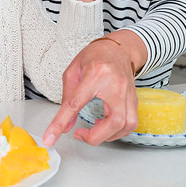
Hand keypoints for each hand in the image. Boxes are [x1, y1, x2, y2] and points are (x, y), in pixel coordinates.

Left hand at [42, 31, 145, 145]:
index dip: (61, 123)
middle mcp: (116, 85)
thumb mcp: (73, 71)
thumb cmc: (95, 56)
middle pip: (113, 121)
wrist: (118, 48)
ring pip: (126, 125)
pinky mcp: (135, 99)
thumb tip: (64, 125)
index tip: (50, 138)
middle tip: (80, 134)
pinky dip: (117, 131)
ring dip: (108, 135)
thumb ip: (67, 98)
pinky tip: (105, 126)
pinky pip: (131, 123)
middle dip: (95, 137)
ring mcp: (129, 92)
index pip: (75, 103)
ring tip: (94, 129)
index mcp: (95, 74)